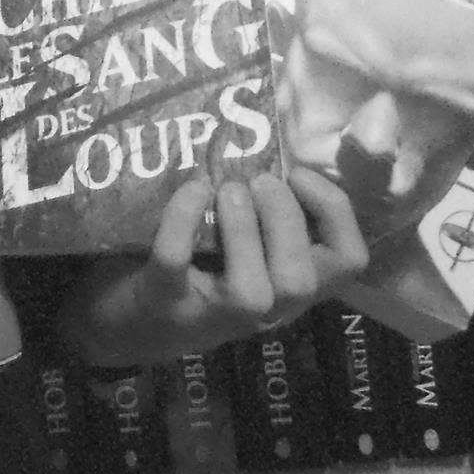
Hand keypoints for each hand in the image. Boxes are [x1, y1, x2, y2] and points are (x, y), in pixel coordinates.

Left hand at [61, 168, 367, 366]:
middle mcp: (263, 312)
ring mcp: (211, 315)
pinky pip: (176, 262)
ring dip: (244, 228)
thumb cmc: (198, 271)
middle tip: (258, 181)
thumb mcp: (249, 251)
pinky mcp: (162, 303)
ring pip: (253, 289)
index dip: (335, 212)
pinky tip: (192, 190)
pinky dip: (183, 219)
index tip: (299, 174)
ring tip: (226, 189)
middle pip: (302, 280)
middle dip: (285, 220)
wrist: (126, 324)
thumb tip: (282, 149)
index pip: (348, 262)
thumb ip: (273, 219)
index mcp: (291, 288)